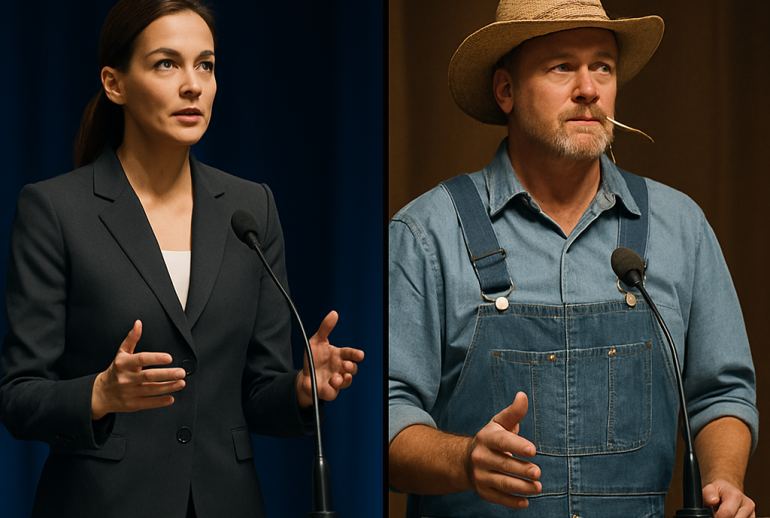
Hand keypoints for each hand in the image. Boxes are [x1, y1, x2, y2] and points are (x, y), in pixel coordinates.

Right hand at [91, 320, 185, 419]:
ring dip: (168, 387)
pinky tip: (171, 398)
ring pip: (151, 390)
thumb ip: (131, 339)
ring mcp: (129, 392)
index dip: (156, 358)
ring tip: (181, 383)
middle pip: (149, 376)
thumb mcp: (121, 354)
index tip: (170, 357)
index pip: (141, 359)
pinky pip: (148, 403)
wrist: (100, 393)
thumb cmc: (116, 370)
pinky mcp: (132, 405)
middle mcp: (126, 378)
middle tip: (182, 372)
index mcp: (123, 364)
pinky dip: (160, 402)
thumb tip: (139, 323)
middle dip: (167, 374)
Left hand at [296, 311, 363, 408]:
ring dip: (345, 379)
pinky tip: (332, 384)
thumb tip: (334, 313)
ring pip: (346, 381)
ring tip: (337, 377)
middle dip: (351, 367)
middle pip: (352, 368)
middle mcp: (340, 368)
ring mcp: (336, 380)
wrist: (303, 376)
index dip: (355, 354)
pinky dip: (334, 389)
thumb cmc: (313, 359)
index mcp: (338, 356)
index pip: (350, 354)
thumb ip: (325, 328)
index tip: (360, 355)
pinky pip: (334, 392)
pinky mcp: (330, 391)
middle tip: (345, 365)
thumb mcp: (316, 341)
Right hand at [466, 392, 541, 508]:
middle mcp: (481, 457)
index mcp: (487, 438)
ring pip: (502, 483)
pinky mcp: (483, 492)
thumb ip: (514, 412)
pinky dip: (512, 502)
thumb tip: (523, 396)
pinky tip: (525, 501)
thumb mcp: (500, 424)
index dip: (517, 445)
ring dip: (521, 487)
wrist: (464, 460)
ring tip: (537, 487)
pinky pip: (499, 499)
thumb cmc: (491, 439)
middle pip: (503, 464)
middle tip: (537, 472)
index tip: (532, 450)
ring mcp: (480, 475)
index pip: (502, 441)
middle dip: (521, 469)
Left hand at [703, 479, 754, 516]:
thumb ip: (708, 494)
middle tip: (717, 513)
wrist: (727, 490)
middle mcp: (747, 504)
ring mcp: (752, 512)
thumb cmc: (718, 490)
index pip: (727, 513)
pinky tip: (730, 515)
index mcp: (736, 495)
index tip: (713, 514)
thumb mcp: (709, 488)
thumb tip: (713, 501)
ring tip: (724, 513)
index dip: (717, 516)